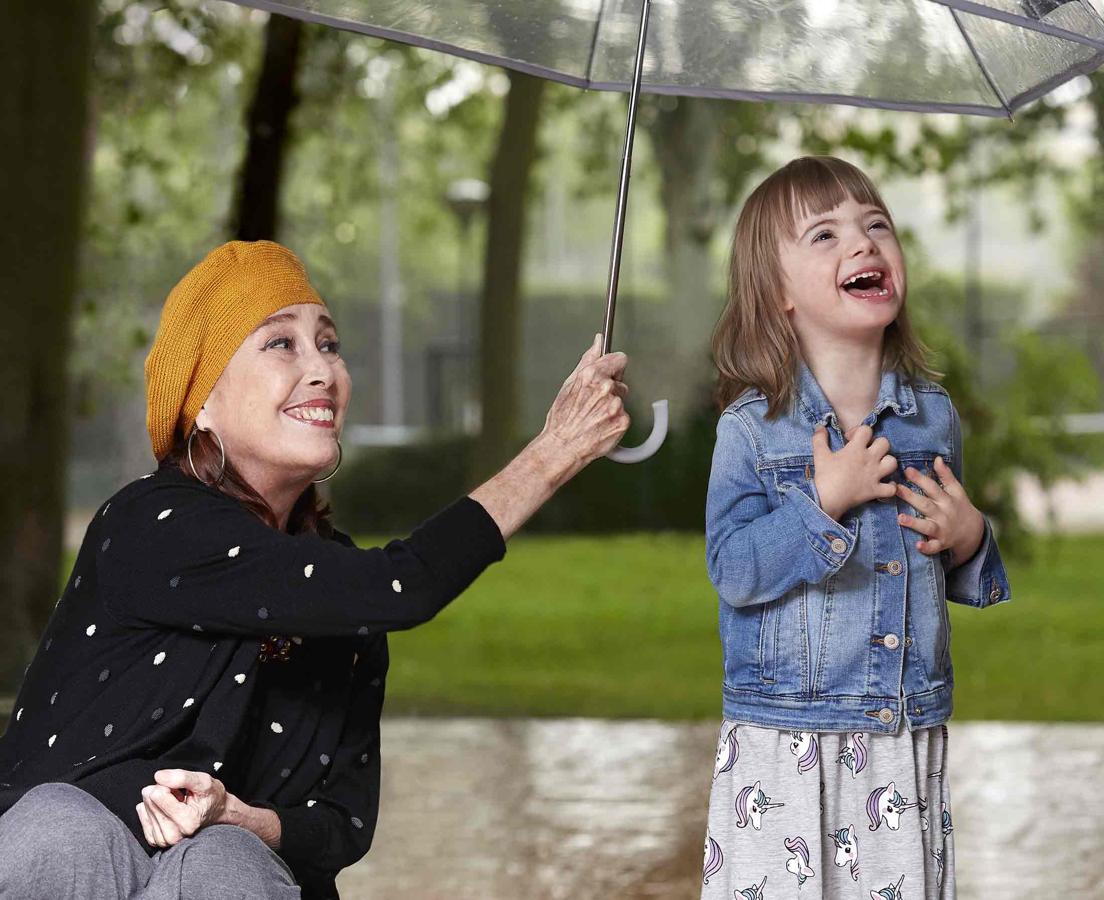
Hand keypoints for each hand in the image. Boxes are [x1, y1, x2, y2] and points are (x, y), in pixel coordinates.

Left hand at [136, 769, 227, 848]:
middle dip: (160, 791)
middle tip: (177, 793)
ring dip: (156, 800)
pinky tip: (162, 806)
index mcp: (188, 821)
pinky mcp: (157, 841)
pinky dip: (149, 809)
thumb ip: (182, 777)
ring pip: (145, 809)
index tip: (178, 786)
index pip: (159, 795)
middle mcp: (175, 834)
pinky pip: (143, 819)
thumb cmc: (210, 797)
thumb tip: (158, 776)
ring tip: (173, 800)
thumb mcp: (203, 781)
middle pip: (151, 801)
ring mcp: (165, 840)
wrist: (215, 812)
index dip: (167, 784)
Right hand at [539, 334, 629, 467]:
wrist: (563, 446)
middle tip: (593, 404)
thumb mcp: (569, 384)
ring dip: (612, 407)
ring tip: (594, 417)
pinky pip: (624, 416)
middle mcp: (606, 388)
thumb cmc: (562, 418)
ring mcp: (616, 405)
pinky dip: (615, 421)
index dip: (614, 367)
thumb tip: (597, 342)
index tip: (610, 374)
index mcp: (592, 375)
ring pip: (621, 400)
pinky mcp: (623, 421)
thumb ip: (588, 360)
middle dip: (610, 391)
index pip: (619, 359)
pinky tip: (600, 425)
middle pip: (620, 383)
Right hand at [811, 424, 896, 521]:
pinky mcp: (876, 490)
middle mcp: (870, 459)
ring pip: (893, 462)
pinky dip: (890, 486)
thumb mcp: (820, 454)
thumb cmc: (825, 476)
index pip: (866, 430)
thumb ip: (819, 438)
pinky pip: (892, 488)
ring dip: (887, 463)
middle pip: (885, 443)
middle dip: (876, 444)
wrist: (827, 499)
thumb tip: (820, 427)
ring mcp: (875, 475)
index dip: (858, 431)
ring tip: (878, 466)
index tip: (849, 439)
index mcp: (856, 448)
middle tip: (866, 451)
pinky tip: (883, 485)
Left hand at [895, 456, 984, 563]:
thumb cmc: (959, 507)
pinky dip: (927, 547)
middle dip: (911, 497)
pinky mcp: (941, 543)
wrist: (973, 532)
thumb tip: (937, 459)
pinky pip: (933, 546)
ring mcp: (942, 529)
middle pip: (925, 504)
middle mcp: (943, 513)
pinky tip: (918, 546)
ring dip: (914, 523)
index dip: (920, 478)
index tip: (907, 470)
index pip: (932, 487)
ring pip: (927, 526)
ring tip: (900, 518)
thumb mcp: (957, 491)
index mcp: (946, 499)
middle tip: (896, 489)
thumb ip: (946, 475)